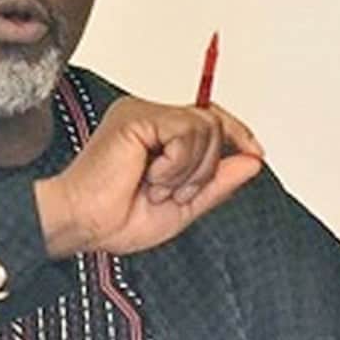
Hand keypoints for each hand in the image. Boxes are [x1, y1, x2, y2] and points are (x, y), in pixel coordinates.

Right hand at [36, 97, 263, 256]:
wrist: (84, 225)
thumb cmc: (116, 218)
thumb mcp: (184, 205)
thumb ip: (218, 182)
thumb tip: (253, 160)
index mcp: (158, 134)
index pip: (209, 118)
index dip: (237, 132)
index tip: (256, 153)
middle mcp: (150, 118)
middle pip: (213, 121)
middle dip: (206, 167)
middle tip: (174, 193)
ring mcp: (141, 114)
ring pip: (204, 127)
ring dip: (189, 170)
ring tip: (158, 187)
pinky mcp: (135, 117)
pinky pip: (185, 130)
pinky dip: (177, 164)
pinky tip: (151, 177)